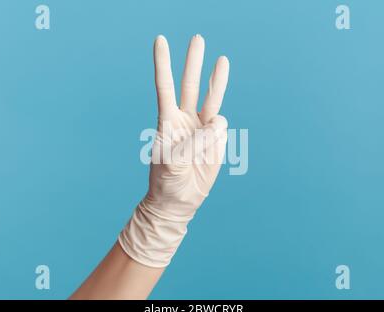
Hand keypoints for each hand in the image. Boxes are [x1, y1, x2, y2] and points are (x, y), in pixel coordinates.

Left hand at [119, 35, 229, 267]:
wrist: (178, 202)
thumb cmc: (167, 182)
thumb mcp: (173, 163)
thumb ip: (194, 142)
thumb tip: (216, 122)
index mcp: (168, 121)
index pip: (165, 87)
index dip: (163, 64)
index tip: (160, 40)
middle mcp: (185, 120)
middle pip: (190, 85)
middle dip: (194, 62)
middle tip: (197, 38)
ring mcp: (202, 129)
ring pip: (211, 99)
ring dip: (217, 80)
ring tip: (222, 59)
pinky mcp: (215, 140)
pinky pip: (221, 128)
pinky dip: (218, 134)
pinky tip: (209, 149)